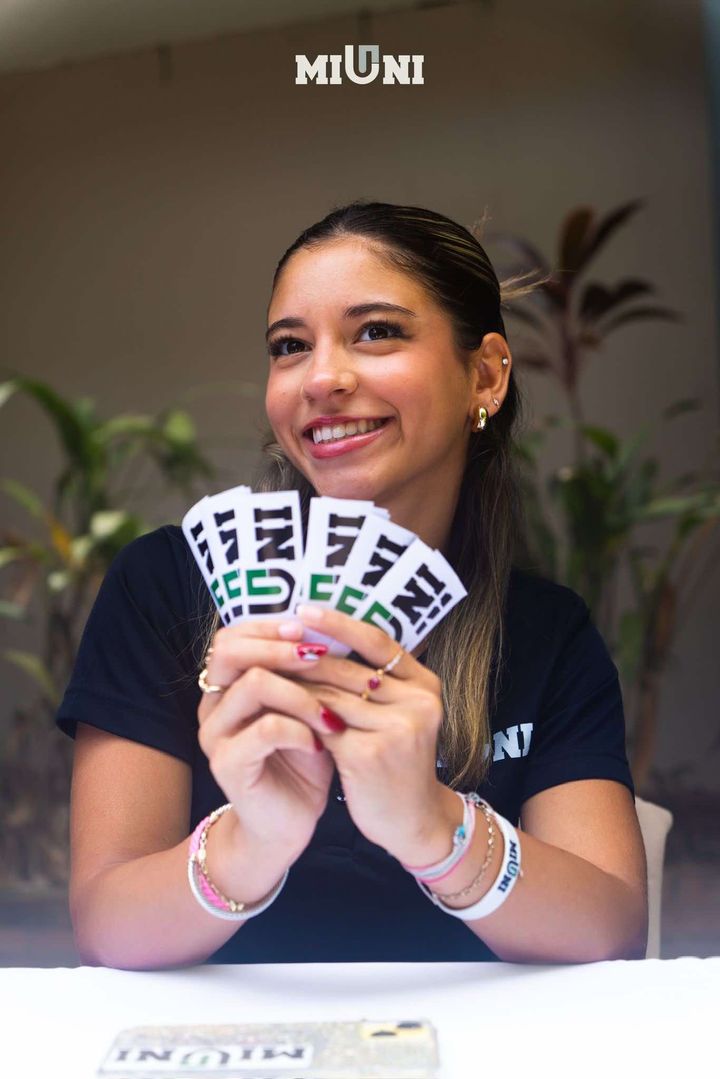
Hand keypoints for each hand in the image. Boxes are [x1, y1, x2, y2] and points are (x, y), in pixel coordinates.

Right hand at [197, 619, 334, 857]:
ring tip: (330, 714)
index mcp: (225, 688)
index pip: (231, 636)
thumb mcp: (305, 710)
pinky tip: (320, 744)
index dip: (269, 627)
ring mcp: (214, 736)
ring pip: (254, 685)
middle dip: (280, 648)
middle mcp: (212, 707)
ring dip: (301, 693)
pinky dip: (301, 730)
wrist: (287, 827)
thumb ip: (305, 675)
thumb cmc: (301, 762)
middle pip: (230, 651)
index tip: (310, 631)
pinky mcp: (227, 765)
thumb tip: (329, 631)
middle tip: (319, 657)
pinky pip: (267, 728)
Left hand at [291, 604, 456, 863]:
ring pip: (329, 695)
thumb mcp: (400, 718)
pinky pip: (320, 726)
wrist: (412, 824)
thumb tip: (322, 642)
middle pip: (348, 668)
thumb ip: (376, 684)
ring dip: (294, 685)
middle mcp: (417, 703)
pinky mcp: (369, 754)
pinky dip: (295, 716)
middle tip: (267, 641)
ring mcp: (396, 729)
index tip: (304, 607)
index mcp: (426, 686)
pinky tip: (272, 709)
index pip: (379, 642)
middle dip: (304, 657)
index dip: (339, 623)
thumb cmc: (397, 765)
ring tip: (262, 671)